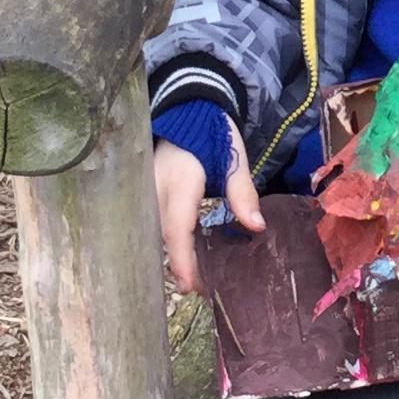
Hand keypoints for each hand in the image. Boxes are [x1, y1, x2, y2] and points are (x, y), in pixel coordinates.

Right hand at [154, 136, 263, 293]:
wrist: (187, 107)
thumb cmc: (213, 132)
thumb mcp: (234, 158)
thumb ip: (242, 192)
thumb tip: (256, 227)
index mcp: (179, 183)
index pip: (176, 229)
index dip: (182, 260)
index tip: (191, 287)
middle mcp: (154, 191)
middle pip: (161, 239)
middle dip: (177, 267)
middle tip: (198, 291)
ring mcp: (144, 192)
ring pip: (152, 234)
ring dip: (170, 256)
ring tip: (192, 279)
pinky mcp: (142, 194)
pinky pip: (149, 224)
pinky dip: (164, 241)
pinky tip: (180, 254)